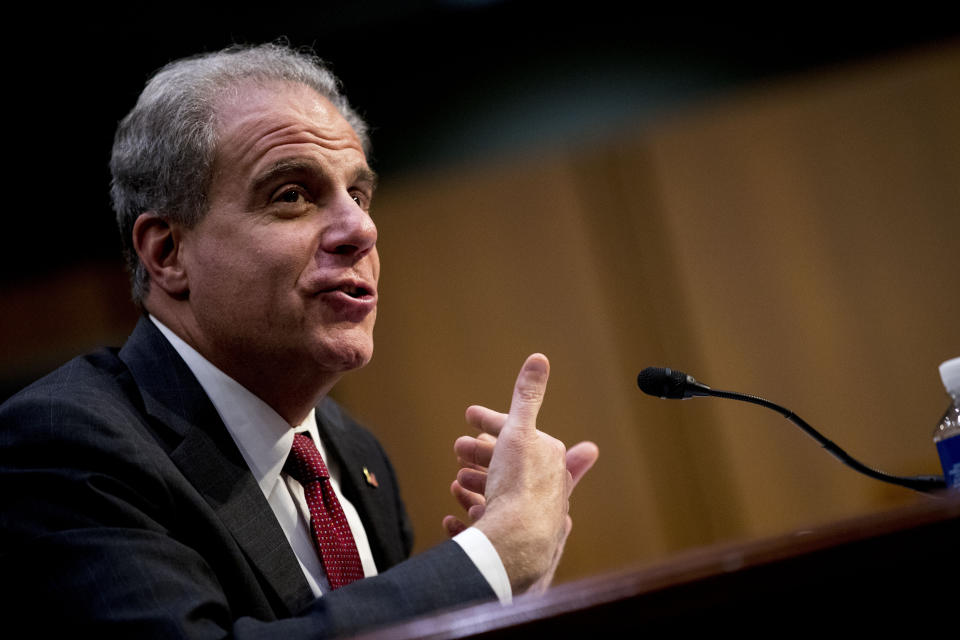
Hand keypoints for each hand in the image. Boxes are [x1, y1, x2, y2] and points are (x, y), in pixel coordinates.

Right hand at [443, 354, 598, 593]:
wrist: (516, 545)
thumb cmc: (521, 487)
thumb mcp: (520, 431)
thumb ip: (527, 396)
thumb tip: (539, 358)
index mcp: (552, 463)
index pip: (520, 435)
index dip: (493, 422)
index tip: (469, 416)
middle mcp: (549, 495)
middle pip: (511, 468)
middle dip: (483, 455)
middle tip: (457, 449)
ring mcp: (532, 524)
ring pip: (500, 499)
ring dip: (476, 487)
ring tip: (456, 483)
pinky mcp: (514, 549)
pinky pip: (490, 531)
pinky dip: (470, 520)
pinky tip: (454, 518)